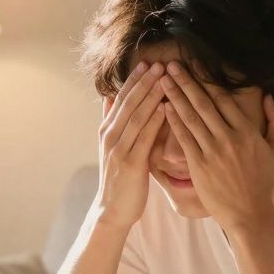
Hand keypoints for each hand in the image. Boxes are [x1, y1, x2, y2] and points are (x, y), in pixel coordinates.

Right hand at [92, 60, 167, 227]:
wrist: (112, 211)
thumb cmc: (119, 179)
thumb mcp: (112, 147)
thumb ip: (110, 122)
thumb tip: (108, 97)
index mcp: (107, 130)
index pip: (121, 99)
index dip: (134, 80)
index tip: (148, 62)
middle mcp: (110, 136)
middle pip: (129, 102)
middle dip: (144, 82)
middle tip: (159, 63)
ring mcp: (119, 149)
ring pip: (136, 116)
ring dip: (151, 95)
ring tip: (165, 78)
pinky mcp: (131, 163)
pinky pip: (144, 137)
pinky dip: (155, 120)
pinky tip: (166, 107)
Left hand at [160, 60, 273, 232]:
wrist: (250, 214)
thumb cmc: (263, 182)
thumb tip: (269, 97)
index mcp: (247, 132)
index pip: (224, 99)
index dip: (207, 80)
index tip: (195, 65)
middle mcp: (229, 138)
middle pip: (203, 104)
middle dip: (185, 82)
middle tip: (171, 65)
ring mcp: (213, 152)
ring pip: (191, 118)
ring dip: (175, 97)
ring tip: (163, 80)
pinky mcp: (199, 166)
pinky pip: (184, 139)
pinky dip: (174, 122)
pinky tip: (165, 107)